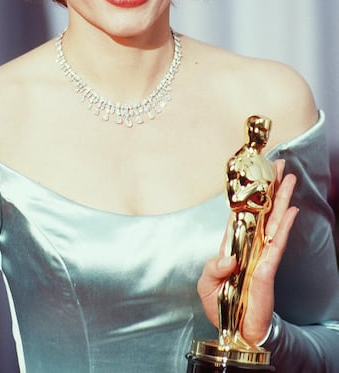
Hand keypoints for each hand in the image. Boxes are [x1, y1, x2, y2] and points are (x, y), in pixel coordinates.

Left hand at [197, 159, 297, 344]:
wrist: (234, 332)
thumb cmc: (221, 306)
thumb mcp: (207, 284)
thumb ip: (213, 268)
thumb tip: (229, 258)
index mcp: (233, 245)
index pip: (241, 214)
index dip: (249, 194)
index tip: (255, 173)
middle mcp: (250, 246)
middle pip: (263, 211)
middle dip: (271, 188)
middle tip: (279, 165)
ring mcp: (261, 256)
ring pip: (273, 221)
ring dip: (281, 199)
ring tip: (289, 179)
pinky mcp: (268, 270)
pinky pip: (277, 244)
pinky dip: (284, 226)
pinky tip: (291, 210)